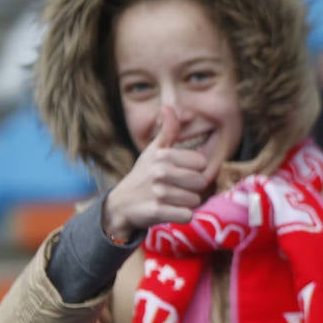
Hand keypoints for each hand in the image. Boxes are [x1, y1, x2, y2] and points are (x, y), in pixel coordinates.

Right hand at [102, 105, 217, 240]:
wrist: (121, 204)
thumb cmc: (143, 175)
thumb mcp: (154, 151)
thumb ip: (168, 131)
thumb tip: (168, 106)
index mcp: (163, 155)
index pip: (201, 163)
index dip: (194, 171)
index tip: (180, 174)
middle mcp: (160, 171)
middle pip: (201, 182)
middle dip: (192, 189)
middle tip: (176, 189)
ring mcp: (158, 191)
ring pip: (195, 200)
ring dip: (186, 203)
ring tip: (171, 200)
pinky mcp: (157, 211)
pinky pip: (187, 215)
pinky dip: (182, 216)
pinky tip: (170, 211)